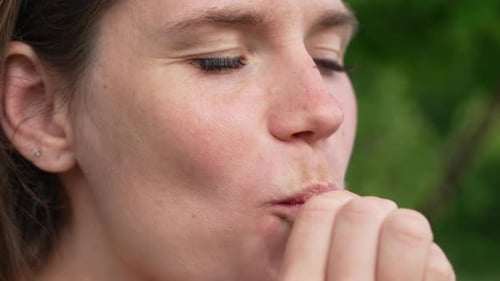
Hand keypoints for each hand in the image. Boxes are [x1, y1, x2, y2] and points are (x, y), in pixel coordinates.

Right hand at [279, 190, 454, 280]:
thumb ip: (308, 256)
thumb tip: (335, 203)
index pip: (319, 211)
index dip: (334, 203)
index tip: (340, 218)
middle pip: (363, 213)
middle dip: (371, 211)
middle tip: (371, 229)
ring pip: (407, 228)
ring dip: (403, 227)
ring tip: (396, 246)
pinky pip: (437, 265)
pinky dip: (430, 261)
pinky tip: (415, 278)